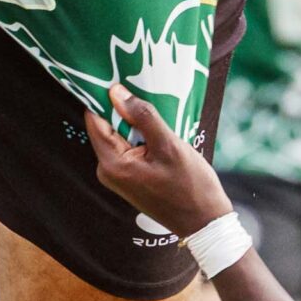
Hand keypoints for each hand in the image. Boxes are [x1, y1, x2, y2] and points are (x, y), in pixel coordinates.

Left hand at [87, 83, 230, 236]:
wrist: (204, 223)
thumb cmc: (191, 187)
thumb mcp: (169, 145)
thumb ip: (142, 117)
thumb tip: (115, 92)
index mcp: (112, 164)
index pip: (95, 119)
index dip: (106, 97)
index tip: (120, 78)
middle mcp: (108, 171)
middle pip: (107, 126)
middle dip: (123, 109)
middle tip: (144, 92)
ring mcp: (118, 176)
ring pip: (120, 135)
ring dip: (135, 123)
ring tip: (157, 111)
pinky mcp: (130, 177)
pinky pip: (129, 147)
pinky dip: (141, 136)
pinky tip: (159, 131)